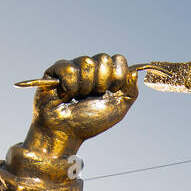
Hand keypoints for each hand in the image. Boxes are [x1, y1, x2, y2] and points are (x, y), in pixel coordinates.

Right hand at [23, 53, 137, 158]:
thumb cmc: (90, 122)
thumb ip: (131, 91)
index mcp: (107, 76)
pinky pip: (69, 69)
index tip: (112, 91)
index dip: (117, 76)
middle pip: (104, 58)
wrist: (66, 132)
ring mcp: (74, 68)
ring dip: (85, 86)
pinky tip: (66, 95)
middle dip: (101, 82)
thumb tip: (135, 72)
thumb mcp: (118, 110)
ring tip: (78, 97)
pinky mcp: (56, 70)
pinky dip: (70, 86)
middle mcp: (91, 70)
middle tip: (93, 96)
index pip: (118, 60)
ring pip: (87, 62)